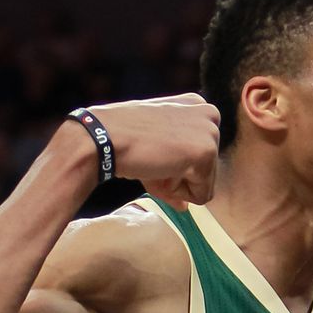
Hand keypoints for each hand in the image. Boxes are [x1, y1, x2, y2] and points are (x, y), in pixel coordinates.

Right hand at [56, 92, 219, 208]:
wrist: (102, 138)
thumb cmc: (121, 139)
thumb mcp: (154, 145)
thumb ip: (175, 169)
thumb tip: (184, 206)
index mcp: (196, 106)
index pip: (201, 153)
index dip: (176, 165)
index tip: (153, 154)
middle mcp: (209, 114)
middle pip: (207, 170)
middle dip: (178, 177)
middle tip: (152, 163)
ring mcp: (210, 133)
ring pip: (205, 184)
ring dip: (176, 185)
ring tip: (153, 166)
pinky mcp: (206, 152)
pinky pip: (202, 195)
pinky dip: (178, 193)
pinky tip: (158, 171)